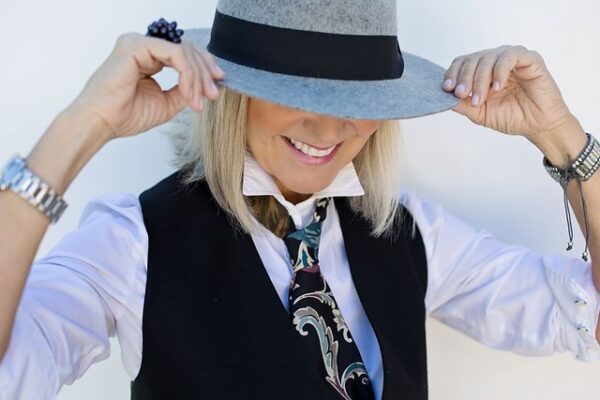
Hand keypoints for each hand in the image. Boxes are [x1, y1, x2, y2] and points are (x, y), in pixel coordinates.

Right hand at [66, 32, 223, 139]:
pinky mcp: (137, 45)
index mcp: (148, 57)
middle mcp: (143, 46)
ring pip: (184, 52)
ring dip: (198, 77)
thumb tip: (206, 88)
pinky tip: (189, 93)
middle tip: (213, 94)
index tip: (216, 88)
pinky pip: (175, 54)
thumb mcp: (167, 103)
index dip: (204, 69)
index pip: (183, 54)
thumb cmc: (125, 115)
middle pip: (187, 49)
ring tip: (199, 99)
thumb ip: (185, 92)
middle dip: (205, 73)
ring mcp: (139, 43)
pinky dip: (188, 74)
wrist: (102, 123)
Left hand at [442, 45, 574, 143]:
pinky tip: (497, 87)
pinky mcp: (530, 59)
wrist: (537, 125)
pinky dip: (500, 71)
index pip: (461, 63)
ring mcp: (512, 58)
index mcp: (481, 71)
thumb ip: (462, 104)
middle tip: (462, 94)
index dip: (452, 73)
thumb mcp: (480, 113)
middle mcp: (495, 61)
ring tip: (481, 98)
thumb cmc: (511, 117)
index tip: (447, 88)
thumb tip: (443, 96)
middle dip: (464, 78)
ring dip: (480, 78)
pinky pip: (510, 57)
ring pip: (488, 57)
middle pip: (472, 59)